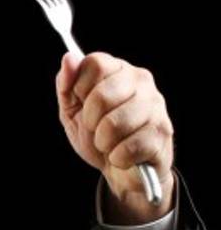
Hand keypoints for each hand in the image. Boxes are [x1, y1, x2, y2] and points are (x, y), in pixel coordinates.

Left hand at [56, 51, 174, 223]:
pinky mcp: (163, 132)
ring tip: (109, 143)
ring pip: (115, 123)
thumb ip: (67, 85)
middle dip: (90, 120)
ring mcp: (156, 105)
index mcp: (118, 70)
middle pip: (102, 94)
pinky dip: (118, 157)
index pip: (95, 63)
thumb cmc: (97, 136)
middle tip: (95, 129)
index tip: (82, 103)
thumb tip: (68, 58)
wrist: (122, 171)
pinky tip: (123, 155)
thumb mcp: (72, 111)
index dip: (80, 88)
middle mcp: (142, 81)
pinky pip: (129, 146)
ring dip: (103, 142)